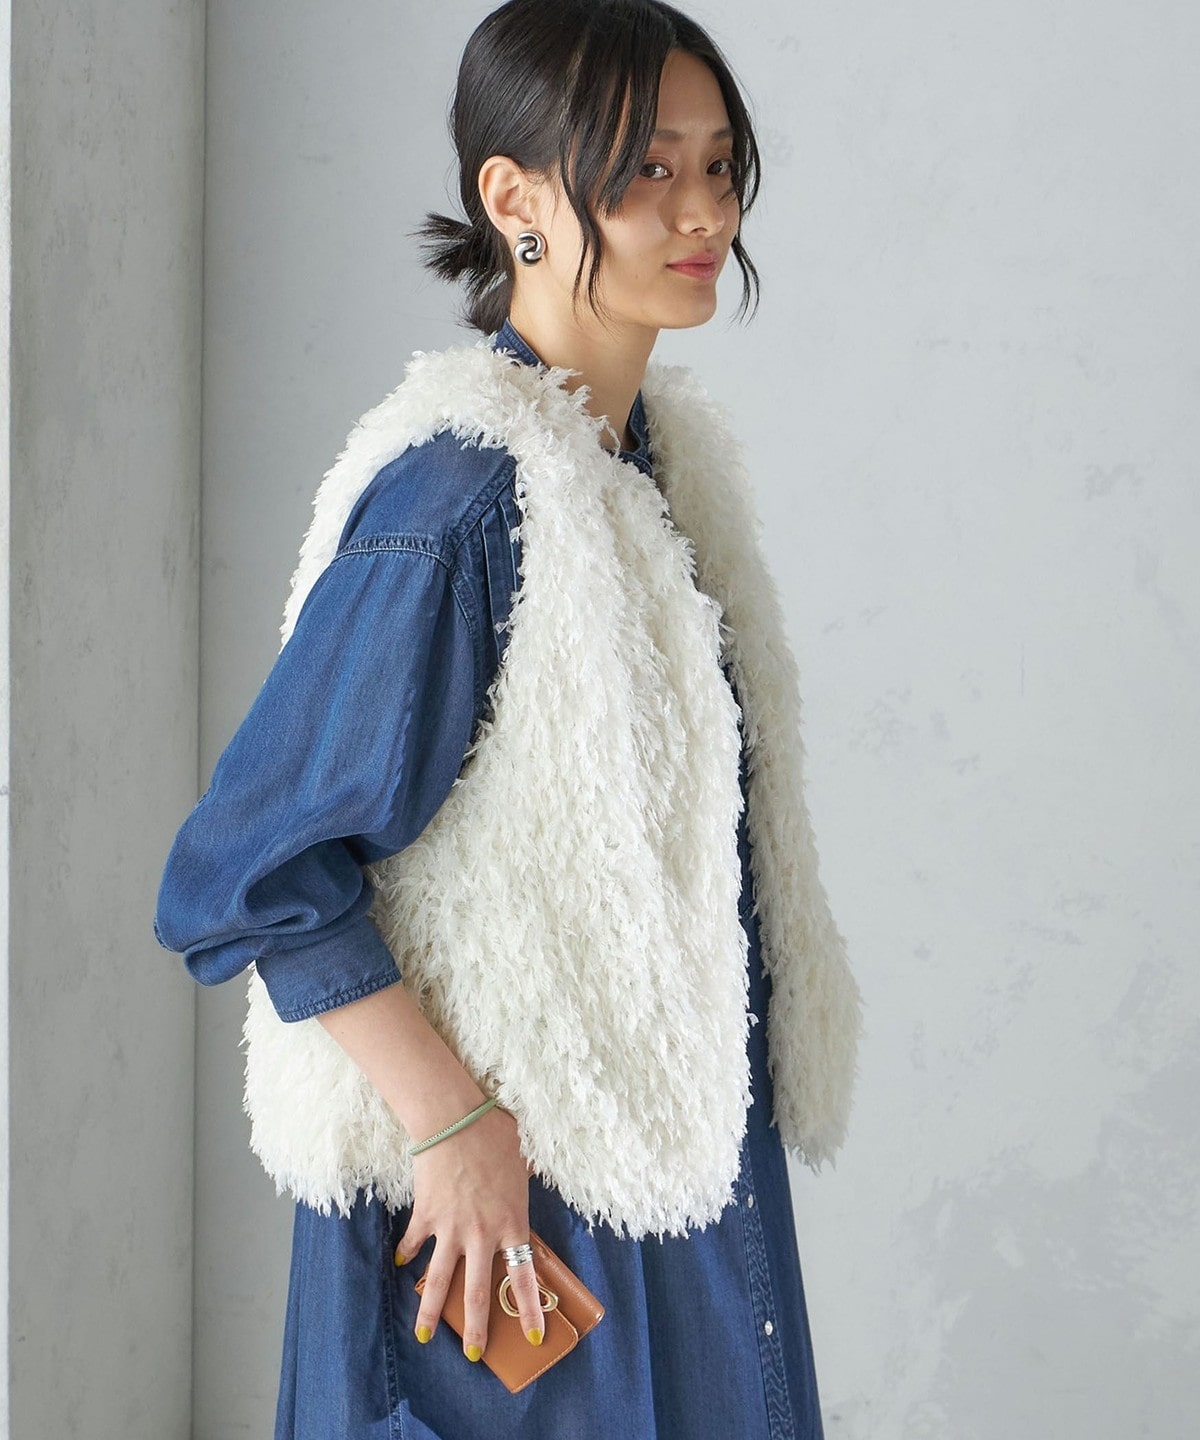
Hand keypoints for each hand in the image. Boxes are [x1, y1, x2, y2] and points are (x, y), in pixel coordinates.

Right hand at [395, 1103, 546, 1359]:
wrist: (454, 1118)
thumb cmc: (493, 1132)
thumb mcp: (522, 1158)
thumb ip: (523, 1178)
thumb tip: (526, 1174)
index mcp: (511, 1222)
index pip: (523, 1278)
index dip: (529, 1310)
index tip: (534, 1336)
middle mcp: (481, 1234)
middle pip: (479, 1293)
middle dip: (478, 1328)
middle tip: (476, 1356)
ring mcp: (450, 1228)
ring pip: (439, 1282)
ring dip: (431, 1312)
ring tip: (425, 1336)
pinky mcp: (425, 1216)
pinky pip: (415, 1242)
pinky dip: (407, 1254)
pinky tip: (401, 1263)